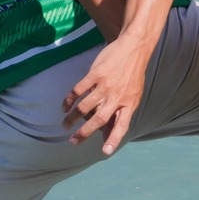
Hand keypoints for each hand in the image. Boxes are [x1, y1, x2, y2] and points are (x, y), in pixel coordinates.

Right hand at [63, 35, 148, 154]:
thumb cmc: (133, 75)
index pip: (121, 126)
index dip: (113, 139)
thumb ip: (121, 114)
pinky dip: (69, 100)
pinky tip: (64, 106)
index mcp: (129, 104)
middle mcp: (117, 97)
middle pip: (99, 119)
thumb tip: (107, 135)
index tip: (105, 152)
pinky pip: (78, 90)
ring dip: (72, 118)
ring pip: (84, 106)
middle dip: (84, 133)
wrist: (134, 48)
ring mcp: (106, 85)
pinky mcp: (96, 74)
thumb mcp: (133, 96)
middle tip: (72, 142)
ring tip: (65, 125)